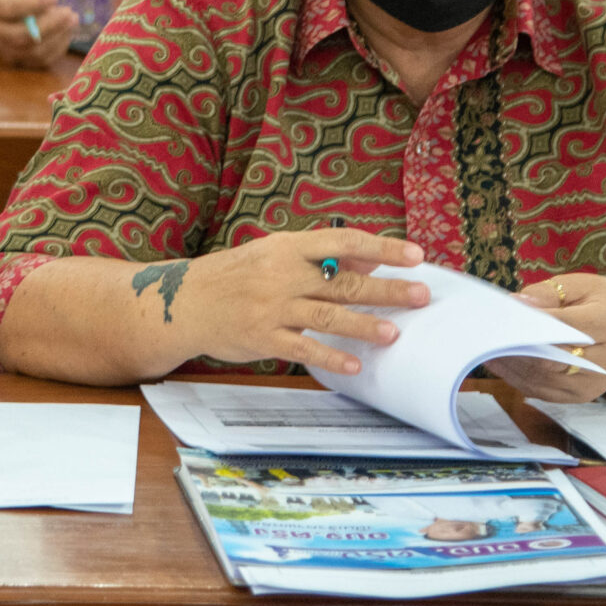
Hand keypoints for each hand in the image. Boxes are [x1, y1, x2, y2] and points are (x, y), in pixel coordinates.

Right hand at [0, 0, 76, 68]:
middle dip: (49, 26)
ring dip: (58, 37)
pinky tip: (67, 30)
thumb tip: (53, 9)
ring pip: (33, 52)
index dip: (32, 4)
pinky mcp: (20, 60)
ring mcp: (6, 49)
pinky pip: (42, 60)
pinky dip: (59, 46)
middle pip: (20, 36)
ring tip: (73, 19)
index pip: (9, 8)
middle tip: (68, 12)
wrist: (3, 7)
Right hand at [166, 229, 428, 371]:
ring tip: (393, 332)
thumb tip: (369, 261)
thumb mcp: (275, 254)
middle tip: (421, 295)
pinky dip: (329, 357)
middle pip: (342, 281)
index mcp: (288, 246)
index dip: (381, 248)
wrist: (185, 300)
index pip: (343, 241)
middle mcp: (282, 274)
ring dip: (362, 324)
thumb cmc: (237, 274)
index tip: (415, 254)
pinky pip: (302, 348)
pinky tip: (354, 364)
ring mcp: (272, 307)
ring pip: (326, 314)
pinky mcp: (263, 337)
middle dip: (385, 288)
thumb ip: (320, 258)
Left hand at [490, 272, 605, 402]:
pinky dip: (518, 378)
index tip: (501, 316)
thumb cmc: (603, 301)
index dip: (529, 324)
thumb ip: (548, 294)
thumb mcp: (580, 285)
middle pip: (550, 360)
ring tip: (484, 349)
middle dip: (513, 348)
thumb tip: (516, 304)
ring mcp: (594, 384)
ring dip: (510, 366)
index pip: (562, 328)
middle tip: (483, 336)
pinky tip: (500, 363)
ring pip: (543, 379)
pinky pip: (543, 391)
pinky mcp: (583, 396)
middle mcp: (605, 361)